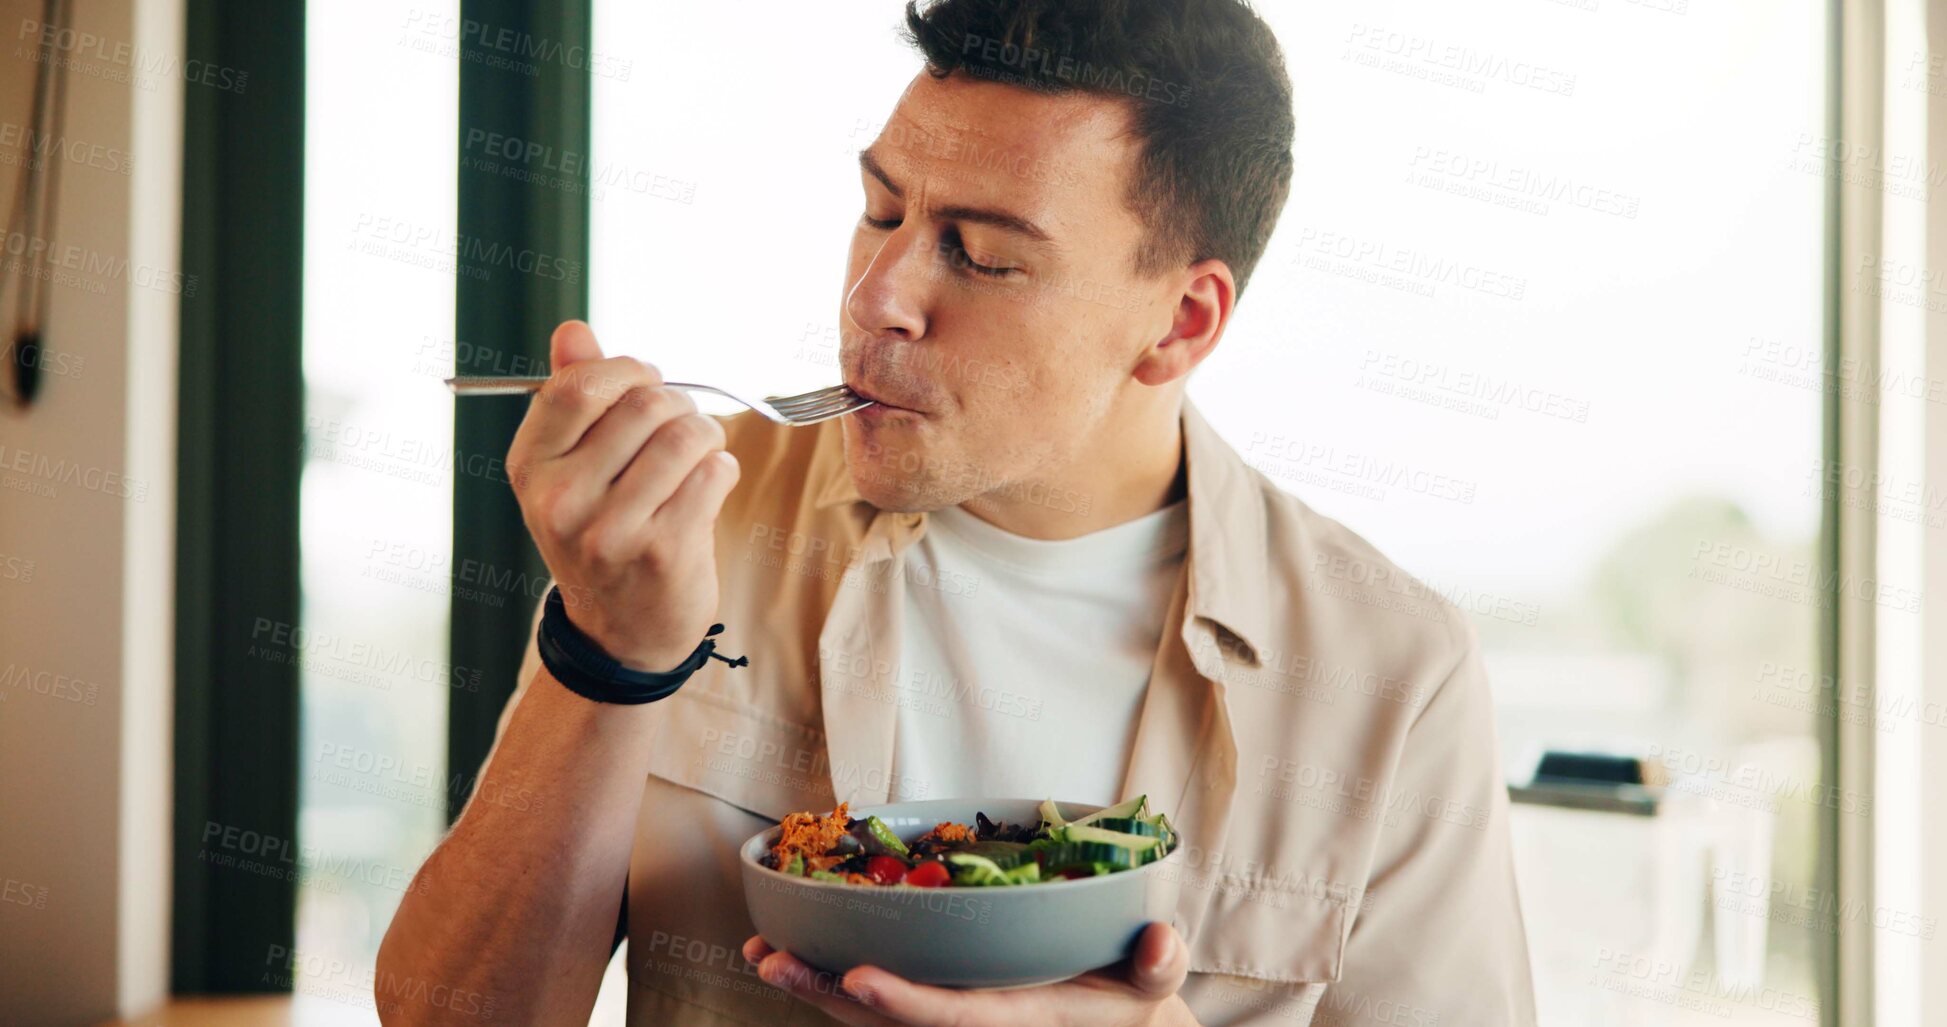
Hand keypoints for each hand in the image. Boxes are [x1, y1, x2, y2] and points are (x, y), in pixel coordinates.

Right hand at [506, 321, 740, 670]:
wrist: (621, 632)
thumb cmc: (602, 533)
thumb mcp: (570, 469)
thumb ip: (573, 395)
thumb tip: (573, 329)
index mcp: (531, 467)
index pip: (576, 386)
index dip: (626, 371)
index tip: (645, 384)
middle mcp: (561, 499)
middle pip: (644, 404)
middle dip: (677, 403)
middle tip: (680, 425)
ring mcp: (610, 529)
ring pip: (685, 435)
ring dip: (707, 435)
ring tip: (699, 454)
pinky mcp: (662, 551)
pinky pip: (712, 474)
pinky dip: (721, 470)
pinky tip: (708, 488)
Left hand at [741, 922, 1197, 1026]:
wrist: (1115, 1020)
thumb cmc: (1130, 991)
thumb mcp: (1155, 981)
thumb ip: (1159, 964)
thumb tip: (1162, 940)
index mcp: (1021, 1016)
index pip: (956, 1017)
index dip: (906, 1003)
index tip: (859, 978)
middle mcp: (974, 1021)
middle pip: (890, 1020)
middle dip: (829, 992)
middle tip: (771, 959)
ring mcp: (951, 1012)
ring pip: (870, 1012)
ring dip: (815, 984)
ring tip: (761, 953)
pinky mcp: (938, 998)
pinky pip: (876, 996)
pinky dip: (832, 974)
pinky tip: (791, 947)